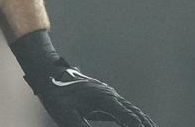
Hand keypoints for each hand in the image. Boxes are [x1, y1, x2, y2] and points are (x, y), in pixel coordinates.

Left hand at [25, 57, 157, 126]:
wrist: (47, 73)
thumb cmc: (56, 94)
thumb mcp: (66, 115)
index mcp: (104, 99)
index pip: (129, 117)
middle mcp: (110, 95)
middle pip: (135, 113)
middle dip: (147, 125)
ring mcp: (107, 94)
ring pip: (131, 109)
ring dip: (142, 121)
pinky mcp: (102, 96)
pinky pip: (123, 108)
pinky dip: (132, 117)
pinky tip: (135, 124)